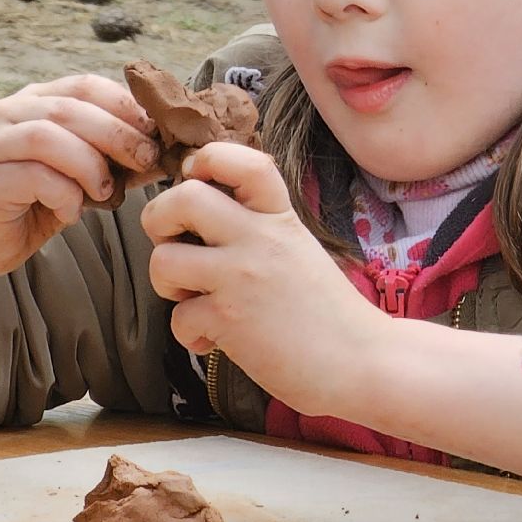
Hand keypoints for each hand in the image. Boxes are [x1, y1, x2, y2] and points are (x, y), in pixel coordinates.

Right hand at [0, 74, 159, 274]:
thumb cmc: (37, 203)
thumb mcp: (86, 175)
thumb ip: (120, 158)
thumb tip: (172, 149)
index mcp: (35, 100)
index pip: (87, 85)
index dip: (126, 106)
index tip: (156, 133)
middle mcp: (9, 112)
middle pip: (72, 108)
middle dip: (118, 134)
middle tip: (145, 160)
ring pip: (51, 137)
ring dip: (90, 165)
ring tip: (105, 192)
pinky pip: (35, 176)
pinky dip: (65, 195)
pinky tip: (72, 212)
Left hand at [141, 142, 389, 416]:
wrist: (361, 361)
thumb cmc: (328, 313)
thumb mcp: (300, 249)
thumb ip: (260, 229)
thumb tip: (204, 219)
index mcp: (280, 217)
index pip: (241, 161)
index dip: (206, 160)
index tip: (198, 181)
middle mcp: (260, 239)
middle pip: (183, 197)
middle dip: (160, 220)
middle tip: (176, 245)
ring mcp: (242, 277)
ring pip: (163, 258)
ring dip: (165, 282)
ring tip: (191, 298)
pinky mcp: (229, 320)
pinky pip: (178, 318)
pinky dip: (189, 335)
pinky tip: (214, 341)